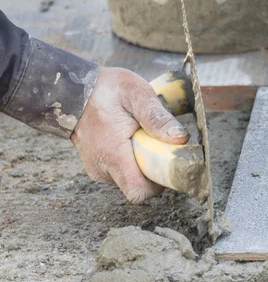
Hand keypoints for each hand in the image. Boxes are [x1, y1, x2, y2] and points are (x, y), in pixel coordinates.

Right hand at [71, 67, 189, 202]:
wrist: (73, 89)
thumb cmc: (105, 89)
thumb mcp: (136, 95)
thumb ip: (157, 118)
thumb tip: (180, 138)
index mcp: (112, 155)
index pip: (139, 191)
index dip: (159, 183)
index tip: (168, 163)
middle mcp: (102, 169)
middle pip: (138, 187)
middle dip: (153, 170)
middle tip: (158, 144)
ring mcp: (98, 169)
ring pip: (131, 179)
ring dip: (143, 164)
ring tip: (142, 138)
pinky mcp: (98, 166)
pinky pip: (122, 172)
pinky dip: (133, 161)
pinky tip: (133, 141)